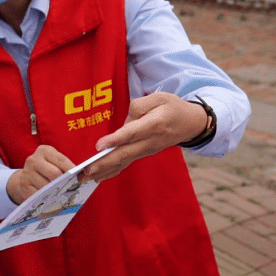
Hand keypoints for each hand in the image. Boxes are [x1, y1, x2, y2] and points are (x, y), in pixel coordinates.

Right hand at [6, 145, 75, 203]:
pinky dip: (46, 197)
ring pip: (46, 186)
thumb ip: (65, 166)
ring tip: (60, 194)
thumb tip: (81, 176)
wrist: (27, 177)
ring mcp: (27, 172)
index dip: (71, 169)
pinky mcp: (23, 185)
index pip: (61, 160)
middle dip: (63, 182)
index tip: (80, 176)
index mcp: (44, 151)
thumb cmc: (47, 169)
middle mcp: (33, 160)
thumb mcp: (54, 162)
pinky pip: (38, 194)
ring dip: (55, 192)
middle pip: (54, 174)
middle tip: (70, 188)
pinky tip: (49, 197)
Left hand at [80, 92, 208, 182]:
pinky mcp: (143, 153)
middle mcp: (150, 141)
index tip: (99, 147)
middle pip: (125, 153)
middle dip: (104, 162)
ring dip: (104, 170)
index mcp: (154, 124)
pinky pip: (126, 163)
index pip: (132, 133)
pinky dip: (112, 171)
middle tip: (86, 170)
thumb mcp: (159, 97)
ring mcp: (147, 150)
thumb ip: (139, 105)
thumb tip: (125, 122)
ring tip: (85, 177)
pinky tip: (98, 178)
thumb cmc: (172, 107)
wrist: (190, 123)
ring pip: (124, 161)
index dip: (115, 140)